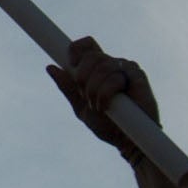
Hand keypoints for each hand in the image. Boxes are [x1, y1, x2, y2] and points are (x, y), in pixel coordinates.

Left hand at [47, 35, 156, 164]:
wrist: (127, 141)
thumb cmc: (107, 124)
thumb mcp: (81, 106)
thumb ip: (67, 87)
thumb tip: (50, 67)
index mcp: (97, 68)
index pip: (86, 46)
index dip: (75, 49)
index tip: (71, 64)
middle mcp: (112, 64)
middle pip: (91, 55)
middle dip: (82, 77)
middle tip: (84, 95)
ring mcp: (126, 68)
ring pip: (102, 66)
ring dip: (94, 89)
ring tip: (98, 106)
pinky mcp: (138, 76)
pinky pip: (116, 77)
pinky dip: (107, 92)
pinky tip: (108, 106)